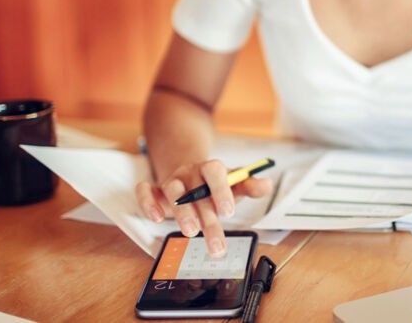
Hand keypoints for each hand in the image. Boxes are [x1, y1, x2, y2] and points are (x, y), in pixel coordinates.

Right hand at [135, 159, 272, 255]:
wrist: (191, 175)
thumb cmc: (216, 185)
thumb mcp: (234, 184)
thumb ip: (249, 185)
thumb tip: (266, 184)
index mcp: (210, 168)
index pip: (215, 171)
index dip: (221, 190)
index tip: (228, 212)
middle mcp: (190, 172)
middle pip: (197, 191)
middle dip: (207, 219)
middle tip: (216, 244)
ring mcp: (171, 180)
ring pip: (172, 191)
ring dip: (181, 213)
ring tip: (191, 232)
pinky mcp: (155, 191)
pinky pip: (145, 191)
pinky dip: (148, 202)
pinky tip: (156, 218)